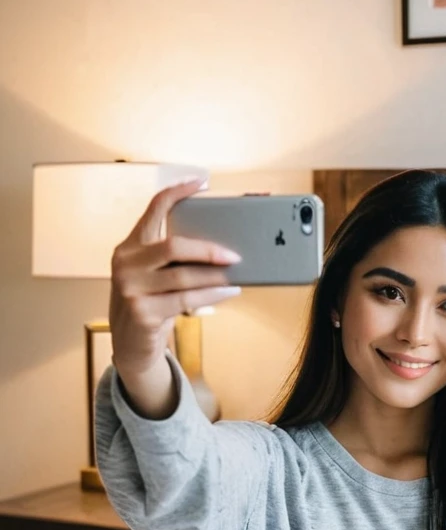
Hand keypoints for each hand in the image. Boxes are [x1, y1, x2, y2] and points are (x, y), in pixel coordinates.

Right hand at [109, 177, 242, 381]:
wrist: (131, 346)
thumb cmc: (151, 304)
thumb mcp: (154, 276)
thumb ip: (173, 259)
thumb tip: (220, 246)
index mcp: (130, 247)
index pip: (153, 209)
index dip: (177, 193)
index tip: (202, 183)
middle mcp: (125, 263)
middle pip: (173, 246)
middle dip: (208, 249)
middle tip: (234, 254)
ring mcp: (130, 288)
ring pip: (183, 276)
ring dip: (215, 276)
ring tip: (236, 274)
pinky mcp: (142, 313)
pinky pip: (186, 300)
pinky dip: (212, 296)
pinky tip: (229, 292)